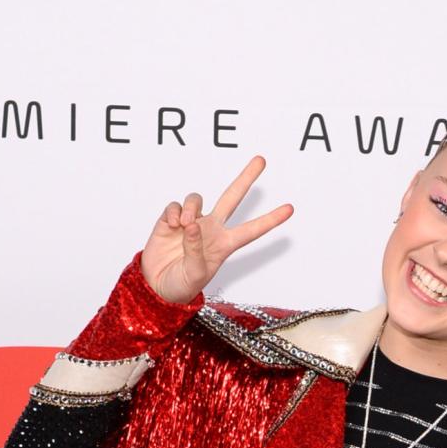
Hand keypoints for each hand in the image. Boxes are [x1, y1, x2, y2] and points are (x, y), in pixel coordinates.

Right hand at [141, 155, 293, 303]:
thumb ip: (196, 250)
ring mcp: (191, 222)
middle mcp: (211, 229)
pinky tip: (171, 226)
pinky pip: (175, 205)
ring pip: (198, 198)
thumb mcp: (194, 274)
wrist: (156, 287)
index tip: (290, 209)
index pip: (252, 230)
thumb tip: (194, 224)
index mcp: (224, 245)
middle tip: (261, 160)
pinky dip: (173, 213)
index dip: (270, 220)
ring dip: (191, 208)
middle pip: (232, 197)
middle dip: (246, 178)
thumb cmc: (180, 285)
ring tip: (183, 224)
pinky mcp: (170, 220)